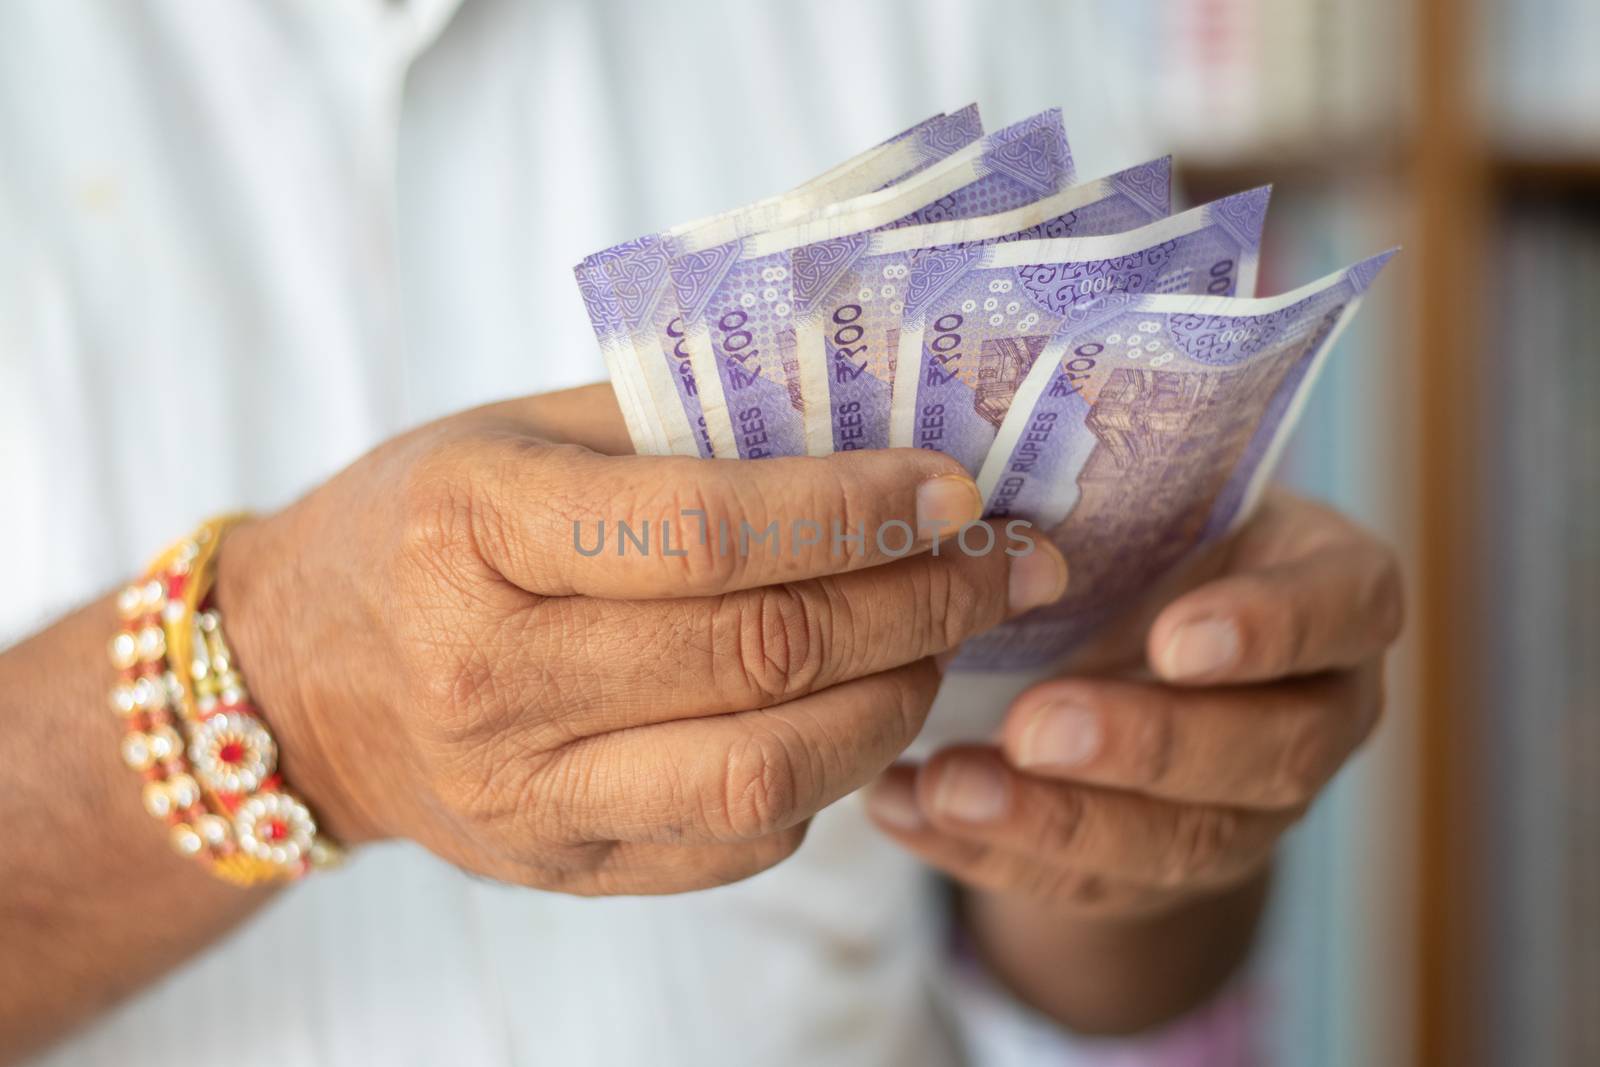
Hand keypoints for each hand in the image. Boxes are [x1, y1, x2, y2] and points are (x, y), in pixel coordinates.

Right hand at [214, 389, 1067, 894]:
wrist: (301, 678)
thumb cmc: (423, 522)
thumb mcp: (521, 433)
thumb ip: (681, 423)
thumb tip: (872, 420)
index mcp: (472, 528)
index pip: (704, 530)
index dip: (856, 508)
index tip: (956, 489)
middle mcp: (488, 675)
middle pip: (758, 654)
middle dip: (918, 603)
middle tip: (1006, 565)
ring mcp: (523, 792)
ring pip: (766, 772)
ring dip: (893, 703)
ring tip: (942, 641)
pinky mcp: (560, 865)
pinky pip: (740, 839)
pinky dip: (829, 774)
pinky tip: (858, 712)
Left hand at [865, 490, 1401, 917]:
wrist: (1140, 636)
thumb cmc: (1146, 532)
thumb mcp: (1149, 496)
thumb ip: (1109, 495)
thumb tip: (964, 489)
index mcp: (1334, 588)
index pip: (1346, 607)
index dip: (1274, 630)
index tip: (1175, 640)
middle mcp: (1322, 706)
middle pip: (1272, 752)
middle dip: (1146, 748)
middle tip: (1032, 728)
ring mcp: (1258, 805)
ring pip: (1184, 842)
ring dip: (1057, 823)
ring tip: (947, 787)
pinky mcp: (1175, 871)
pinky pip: (1094, 887)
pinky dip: (989, 854)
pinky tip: (906, 810)